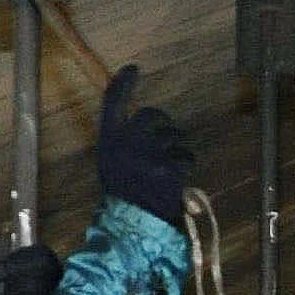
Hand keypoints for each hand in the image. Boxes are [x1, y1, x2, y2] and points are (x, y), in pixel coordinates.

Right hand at [96, 65, 192, 228]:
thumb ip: (123, 140)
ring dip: (176, 152)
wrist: (132, 225)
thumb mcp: (112, 164)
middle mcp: (126, 142)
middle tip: (164, 146)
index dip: (123, 84)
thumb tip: (144, 120)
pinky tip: (176, 181)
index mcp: (109, 141)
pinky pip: (186, 158)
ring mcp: (148, 154)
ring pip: (174, 138)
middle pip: (152, 116)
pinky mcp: (167, 168)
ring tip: (167, 172)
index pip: (113, 102)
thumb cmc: (123, 195)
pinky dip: (185, 168)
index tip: (133, 69)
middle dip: (163, 127)